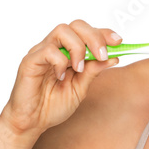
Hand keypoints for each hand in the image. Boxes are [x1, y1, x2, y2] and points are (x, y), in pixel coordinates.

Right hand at [0, 19, 121, 136]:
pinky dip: (60, 61)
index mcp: (69, 51)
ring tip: (80, 68)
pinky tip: (61, 76)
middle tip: (102, 55)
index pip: (88, 31)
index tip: (119, 41)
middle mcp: (56, 46)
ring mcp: (42, 51)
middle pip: (77, 25)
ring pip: (63, 30)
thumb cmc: (53, 104)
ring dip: (78, 47)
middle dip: (95, 37)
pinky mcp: (30, 61)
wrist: (31, 123)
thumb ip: (94, 71)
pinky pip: (48, 50)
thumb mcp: (81, 88)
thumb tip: (114, 57)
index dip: (104, 33)